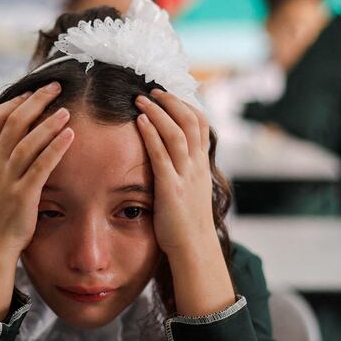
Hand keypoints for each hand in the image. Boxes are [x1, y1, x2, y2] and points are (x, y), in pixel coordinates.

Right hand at [0, 82, 73, 259]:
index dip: (14, 102)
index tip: (32, 92)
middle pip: (13, 123)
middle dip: (36, 102)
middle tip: (56, 87)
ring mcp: (7, 179)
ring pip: (27, 143)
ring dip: (48, 124)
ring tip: (66, 110)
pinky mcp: (23, 195)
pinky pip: (41, 166)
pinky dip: (55, 148)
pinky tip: (70, 135)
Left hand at [134, 90, 235, 315]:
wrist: (193, 250)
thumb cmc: (187, 227)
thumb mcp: (189, 195)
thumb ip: (182, 175)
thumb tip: (169, 165)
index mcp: (201, 166)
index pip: (201, 124)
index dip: (185, 105)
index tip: (168, 95)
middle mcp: (197, 167)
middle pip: (191, 121)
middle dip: (171, 101)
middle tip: (152, 89)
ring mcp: (186, 176)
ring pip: (177, 132)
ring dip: (159, 112)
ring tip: (141, 98)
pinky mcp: (171, 188)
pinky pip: (162, 154)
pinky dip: (151, 133)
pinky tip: (139, 120)